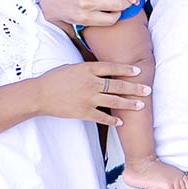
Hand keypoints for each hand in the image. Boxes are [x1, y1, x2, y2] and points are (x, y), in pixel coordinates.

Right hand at [35, 61, 149, 126]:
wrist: (40, 94)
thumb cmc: (54, 79)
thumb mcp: (72, 67)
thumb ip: (88, 68)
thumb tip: (104, 69)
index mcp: (87, 68)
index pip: (112, 67)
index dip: (126, 69)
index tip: (138, 71)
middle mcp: (91, 82)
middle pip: (118, 85)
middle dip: (135, 88)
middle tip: (148, 90)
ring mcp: (88, 98)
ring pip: (114, 101)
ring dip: (129, 104)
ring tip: (141, 105)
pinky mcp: (83, 112)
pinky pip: (102, 117)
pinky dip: (112, 120)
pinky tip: (121, 121)